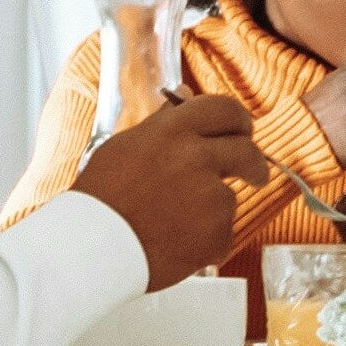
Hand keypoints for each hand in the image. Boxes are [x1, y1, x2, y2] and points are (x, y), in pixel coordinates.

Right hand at [67, 92, 270, 283]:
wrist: (91, 250)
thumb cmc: (100, 200)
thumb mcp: (126, 147)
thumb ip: (164, 122)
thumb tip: (186, 94)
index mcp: (172, 131)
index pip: (224, 109)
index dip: (239, 121)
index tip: (243, 132)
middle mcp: (196, 157)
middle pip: (247, 151)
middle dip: (255, 165)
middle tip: (254, 175)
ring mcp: (211, 196)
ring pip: (229, 198)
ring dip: (212, 211)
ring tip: (172, 225)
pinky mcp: (218, 233)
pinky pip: (222, 235)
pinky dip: (206, 243)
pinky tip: (174, 245)